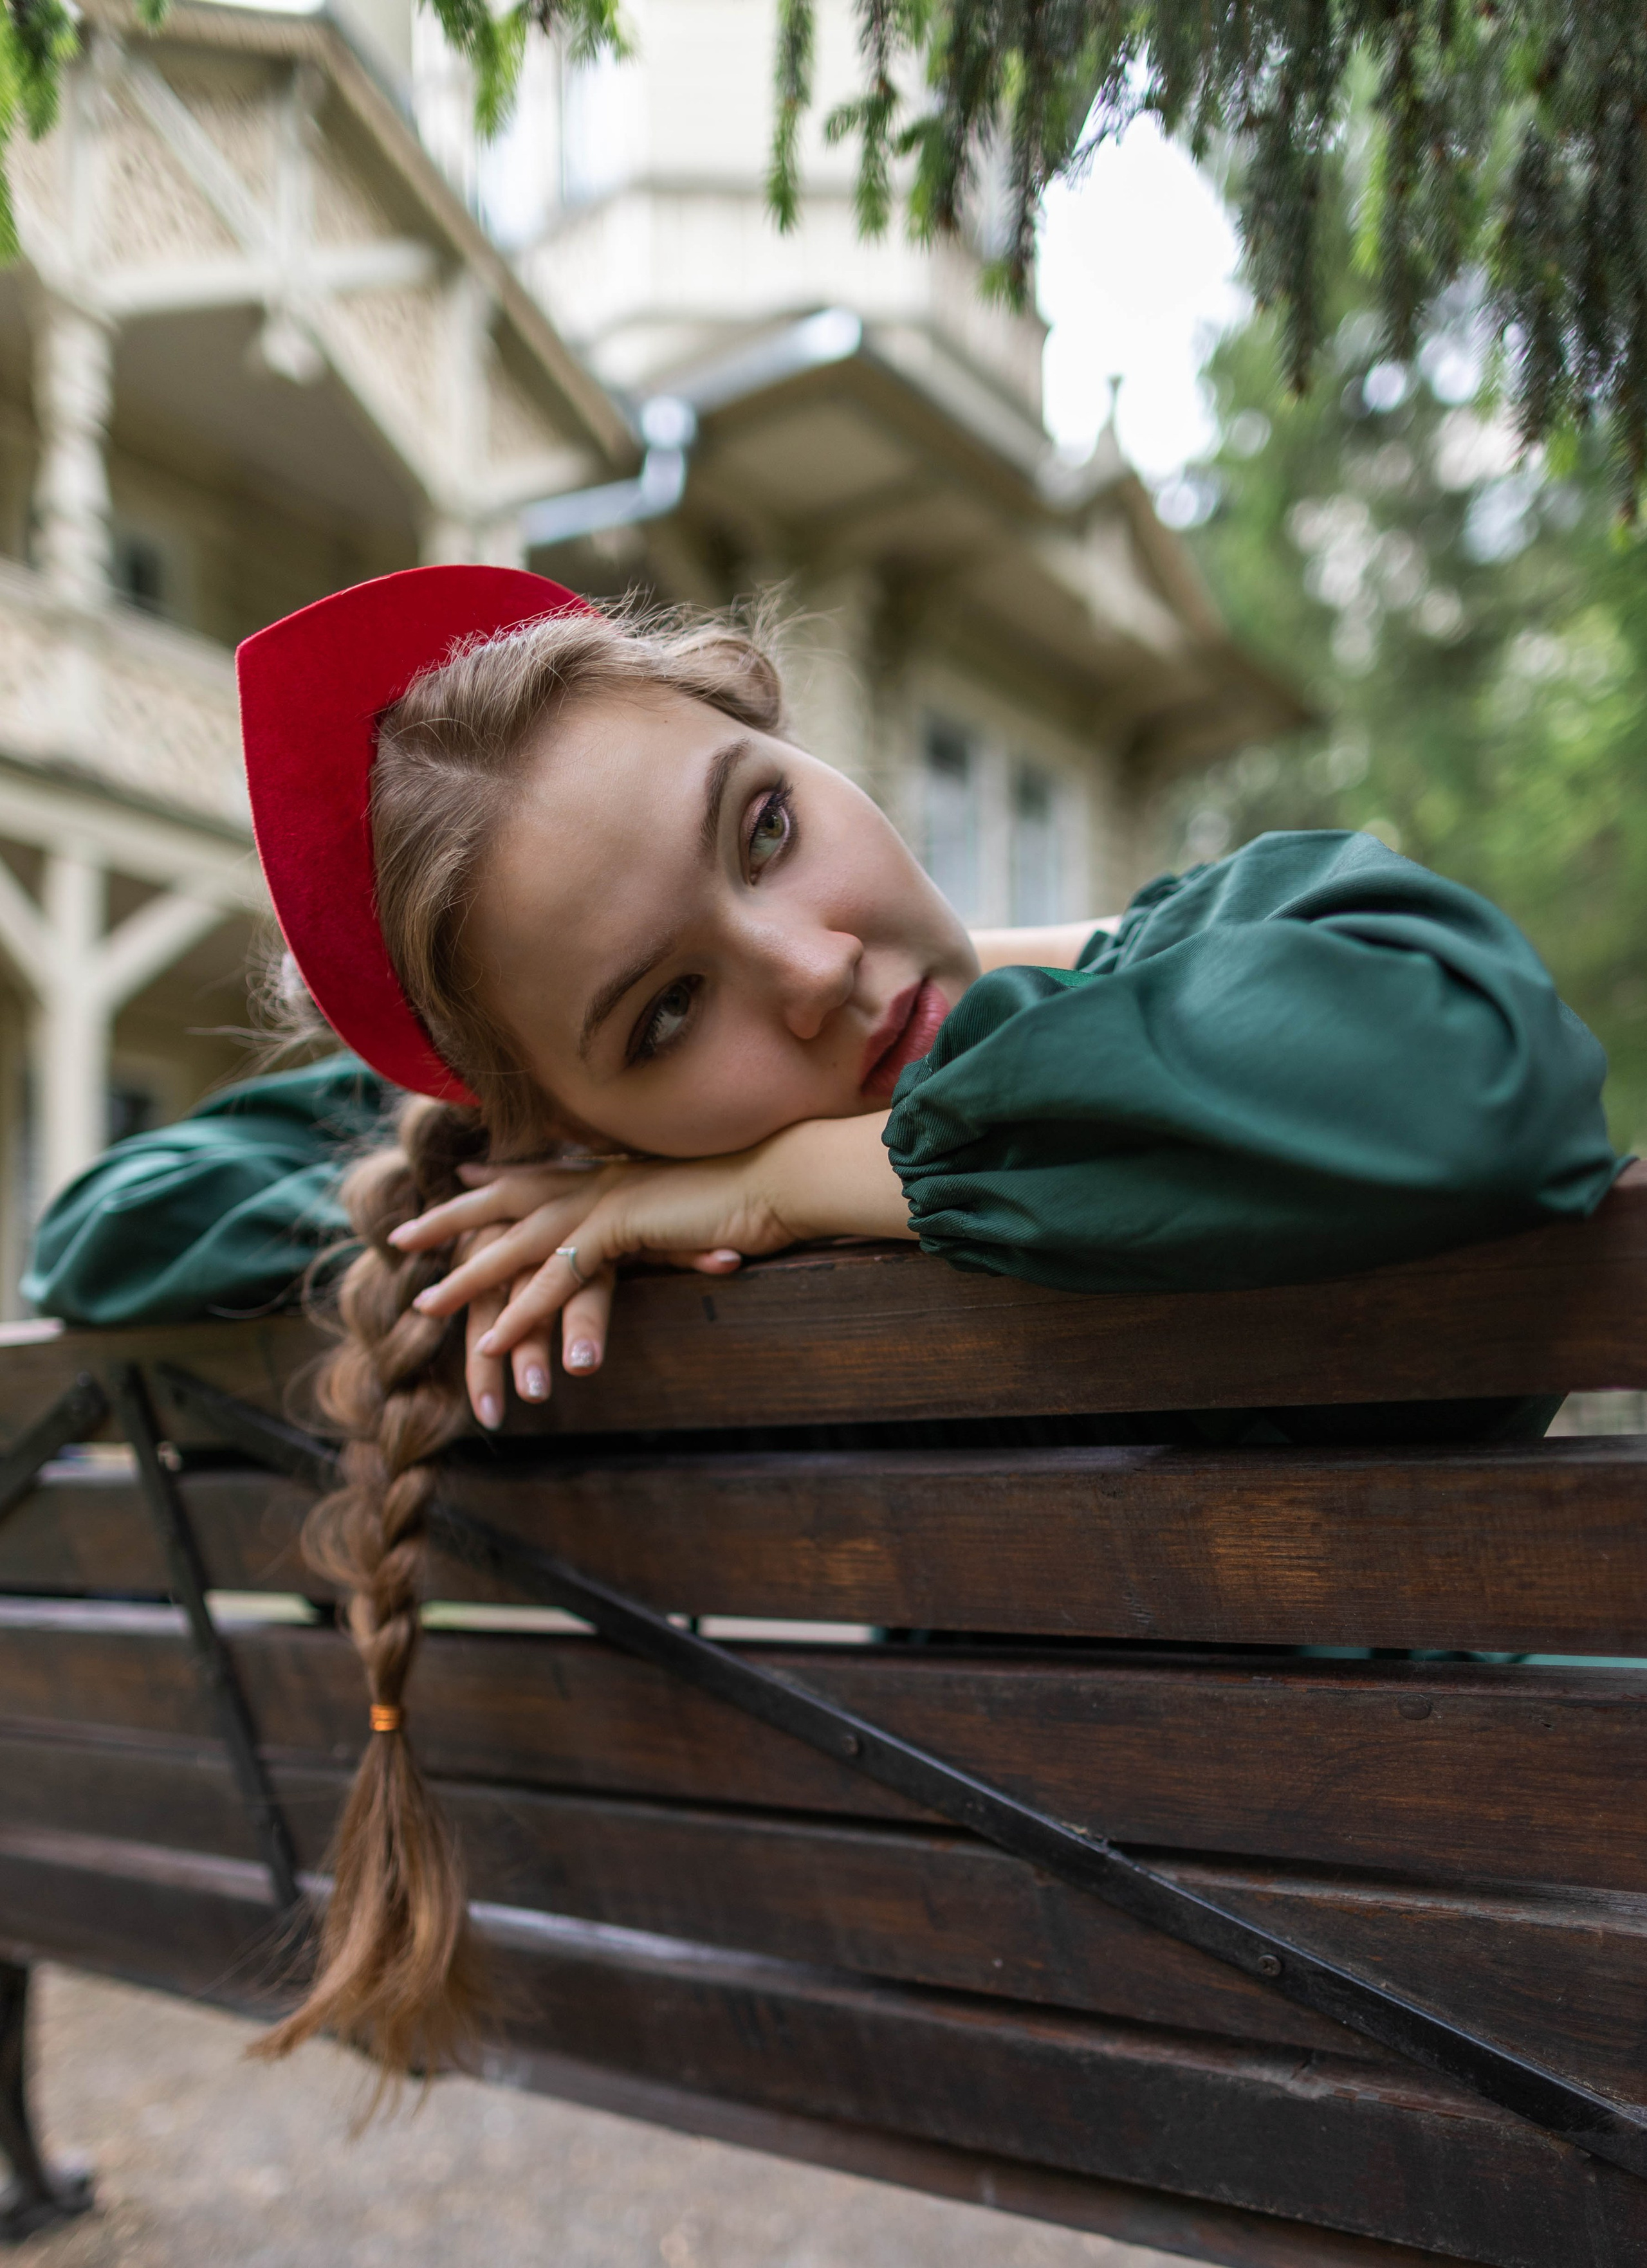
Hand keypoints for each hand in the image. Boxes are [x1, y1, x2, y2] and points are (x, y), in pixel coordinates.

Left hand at [389, 1114, 911, 1423]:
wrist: (785, 1178)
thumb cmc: (757, 1188)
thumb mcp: (699, 1192)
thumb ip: (669, 1198)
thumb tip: (666, 1203)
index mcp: (614, 1169)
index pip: (540, 1172)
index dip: (495, 1178)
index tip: (456, 1179)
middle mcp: (600, 1180)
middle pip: (505, 1200)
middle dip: (449, 1219)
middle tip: (397, 1237)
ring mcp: (605, 1203)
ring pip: (516, 1244)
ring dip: (466, 1277)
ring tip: (421, 1306)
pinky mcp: (619, 1234)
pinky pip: (556, 1280)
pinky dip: (520, 1311)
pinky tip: (491, 1339)